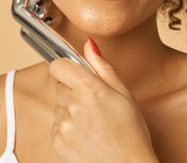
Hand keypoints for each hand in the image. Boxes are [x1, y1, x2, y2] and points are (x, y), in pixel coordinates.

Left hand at [48, 39, 158, 162]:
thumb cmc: (131, 134)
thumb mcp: (124, 95)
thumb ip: (103, 67)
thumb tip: (89, 44)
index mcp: (89, 89)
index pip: (58, 65)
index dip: (66, 68)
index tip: (74, 74)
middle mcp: (73, 105)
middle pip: (59, 86)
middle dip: (73, 91)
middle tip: (93, 105)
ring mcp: (63, 124)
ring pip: (58, 107)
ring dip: (70, 111)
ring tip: (92, 124)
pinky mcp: (56, 141)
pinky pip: (56, 126)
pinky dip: (67, 129)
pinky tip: (85, 136)